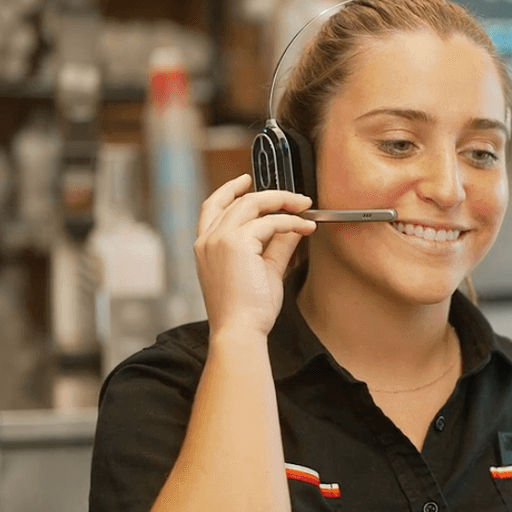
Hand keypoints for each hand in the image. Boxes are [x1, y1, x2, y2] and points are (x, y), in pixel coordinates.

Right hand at [195, 173, 315, 338]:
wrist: (240, 331)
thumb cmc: (249, 311)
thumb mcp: (265, 271)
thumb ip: (276, 247)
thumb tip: (292, 227)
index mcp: (206, 247)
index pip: (212, 206)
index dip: (229, 189)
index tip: (247, 180)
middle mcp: (207, 239)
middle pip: (237, 200)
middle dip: (270, 195)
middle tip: (297, 199)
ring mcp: (218, 239)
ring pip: (252, 203)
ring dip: (282, 201)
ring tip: (305, 207)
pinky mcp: (235, 243)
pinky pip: (269, 222)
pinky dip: (291, 221)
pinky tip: (305, 228)